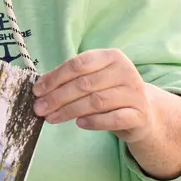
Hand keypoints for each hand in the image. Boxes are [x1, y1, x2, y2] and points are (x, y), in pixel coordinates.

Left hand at [32, 49, 155, 141]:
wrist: (143, 112)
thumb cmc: (110, 93)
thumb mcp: (93, 80)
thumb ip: (71, 80)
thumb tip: (40, 89)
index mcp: (112, 57)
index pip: (79, 64)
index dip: (55, 77)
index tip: (37, 90)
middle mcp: (125, 71)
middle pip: (84, 84)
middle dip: (57, 97)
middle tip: (39, 108)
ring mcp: (134, 93)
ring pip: (96, 101)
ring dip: (69, 111)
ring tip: (51, 118)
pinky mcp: (139, 115)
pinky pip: (112, 119)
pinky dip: (93, 122)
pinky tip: (79, 124)